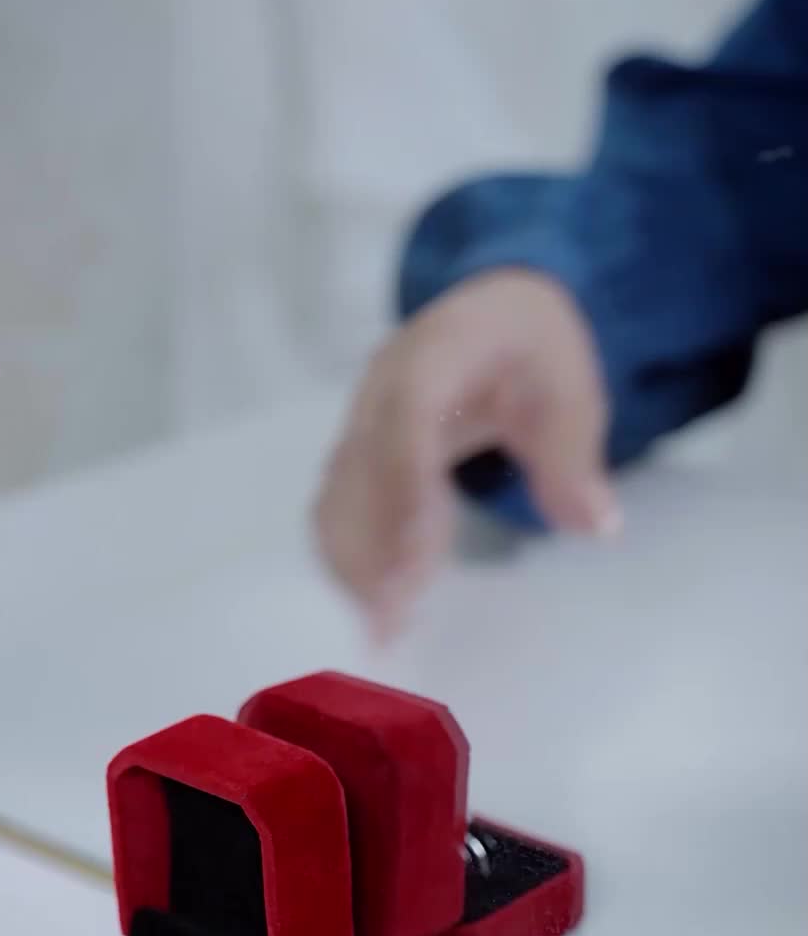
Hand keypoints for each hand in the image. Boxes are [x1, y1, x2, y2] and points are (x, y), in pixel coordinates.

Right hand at [315, 269, 619, 632]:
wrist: (493, 304)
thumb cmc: (534, 346)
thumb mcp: (572, 389)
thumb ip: (576, 456)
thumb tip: (597, 526)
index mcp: (438, 353)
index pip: (408, 419)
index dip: (403, 492)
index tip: (412, 565)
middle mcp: (382, 384)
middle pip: (360, 468)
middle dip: (371, 549)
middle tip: (388, 625)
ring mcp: (361, 416)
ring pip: (338, 492)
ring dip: (352, 561)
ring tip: (377, 631)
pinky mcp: (355, 446)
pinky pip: (337, 503)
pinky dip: (347, 554)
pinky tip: (369, 606)